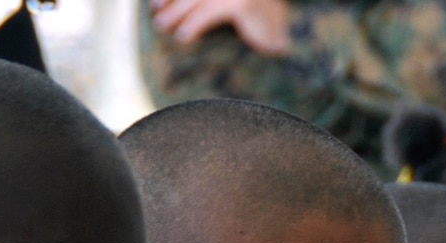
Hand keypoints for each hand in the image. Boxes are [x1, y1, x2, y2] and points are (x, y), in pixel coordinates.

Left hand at [149, 0, 292, 53]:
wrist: (290, 34)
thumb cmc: (256, 20)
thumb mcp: (226, 4)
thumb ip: (204, 2)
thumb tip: (169, 8)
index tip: (155, 0)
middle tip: (155, 11)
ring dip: (176, 11)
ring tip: (162, 26)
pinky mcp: (243, 2)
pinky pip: (210, 12)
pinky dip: (193, 24)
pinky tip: (183, 37)